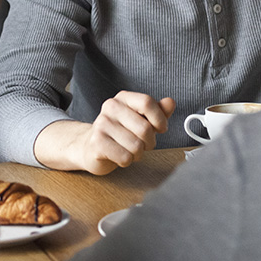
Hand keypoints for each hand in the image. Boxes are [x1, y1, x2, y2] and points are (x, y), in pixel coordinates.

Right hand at [36, 92, 175, 174]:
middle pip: (144, 128)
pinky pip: (125, 157)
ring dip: (138, 153)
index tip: (161, 128)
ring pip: (136, 146)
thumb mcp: (140, 119)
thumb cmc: (119, 133)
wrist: (90, 147)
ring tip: (129, 149)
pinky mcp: (97, 143)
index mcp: (123, 98)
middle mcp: (110, 107)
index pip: (147, 102)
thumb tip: (170, 102)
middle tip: (143, 144)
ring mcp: (101, 124)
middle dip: (149, 142)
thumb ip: (157, 111)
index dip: (159, 119)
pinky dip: (127, 161)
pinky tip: (119, 156)